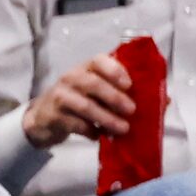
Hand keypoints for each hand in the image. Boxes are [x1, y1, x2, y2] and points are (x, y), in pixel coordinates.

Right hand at [22, 51, 136, 147]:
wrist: (41, 117)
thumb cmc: (76, 99)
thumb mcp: (92, 89)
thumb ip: (114, 89)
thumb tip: (154, 99)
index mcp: (85, 67)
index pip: (99, 60)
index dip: (115, 70)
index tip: (130, 85)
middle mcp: (71, 78)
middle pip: (93, 84)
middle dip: (115, 97)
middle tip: (132, 110)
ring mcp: (60, 96)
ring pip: (86, 106)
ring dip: (107, 118)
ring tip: (123, 128)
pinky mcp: (53, 116)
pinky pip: (76, 124)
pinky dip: (92, 131)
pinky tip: (100, 135)